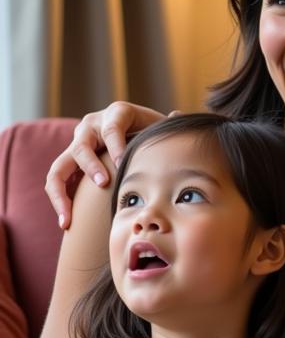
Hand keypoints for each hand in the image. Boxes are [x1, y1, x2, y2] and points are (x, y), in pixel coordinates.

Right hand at [45, 102, 168, 228]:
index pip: (112, 128)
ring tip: (70, 217)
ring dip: (62, 192)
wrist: (139, 133)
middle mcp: (92, 126)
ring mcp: (78, 144)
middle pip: (82, 146)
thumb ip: (168, 124)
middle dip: (91, 165)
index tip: (123, 164)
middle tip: (104, 183)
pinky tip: (66, 223)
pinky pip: (56, 181)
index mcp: (116, 114)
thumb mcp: (161, 126)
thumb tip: (175, 115)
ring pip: (59, 166)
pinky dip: (58, 201)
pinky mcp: (71, 161)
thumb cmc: (154, 131)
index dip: (116, 145)